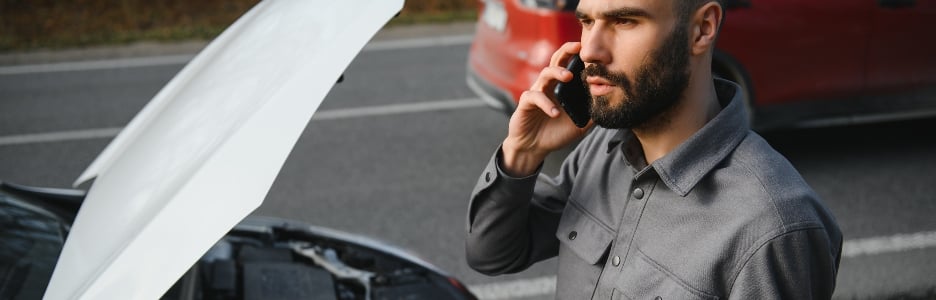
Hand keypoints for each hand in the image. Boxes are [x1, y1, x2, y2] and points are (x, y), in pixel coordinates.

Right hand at [502, 42, 593, 176]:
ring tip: (568, 77)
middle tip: (578, 48)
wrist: (534, 146)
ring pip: (545, 74)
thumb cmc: (556, 132)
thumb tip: (611, 105)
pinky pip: (534, 97)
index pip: (570, 64)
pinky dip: (546, 103)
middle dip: (566, 52)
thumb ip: (592, 113)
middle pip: (556, 61)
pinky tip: (555, 113)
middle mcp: (549, 85)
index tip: (591, 48)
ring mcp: (537, 92)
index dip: (578, 54)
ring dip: (557, 73)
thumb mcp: (580, 123)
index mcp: (562, 87)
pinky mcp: (526, 103)